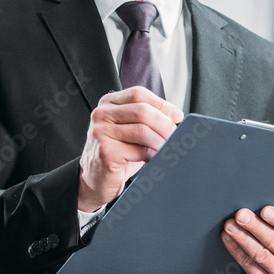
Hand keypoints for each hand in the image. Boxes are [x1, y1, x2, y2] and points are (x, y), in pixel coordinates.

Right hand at [78, 86, 182, 211]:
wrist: (96, 180)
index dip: (161, 104)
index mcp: (108, 103)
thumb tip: (175, 116)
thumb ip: (147, 118)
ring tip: (169, 148)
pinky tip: (156, 159)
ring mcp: (101, 132)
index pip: (138, 94)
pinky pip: (138, 150)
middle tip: (177, 136)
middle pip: (142, 111)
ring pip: (142, 130)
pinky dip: (153, 155)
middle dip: (165, 124)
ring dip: (161, 141)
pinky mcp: (105, 151)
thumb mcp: (130, 130)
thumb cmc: (117, 154)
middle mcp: (101, 114)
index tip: (177, 116)